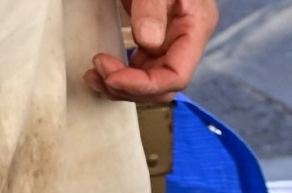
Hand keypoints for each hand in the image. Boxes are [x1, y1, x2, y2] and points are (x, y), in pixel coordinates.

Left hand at [85, 0, 218, 103]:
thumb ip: (152, 7)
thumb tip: (149, 41)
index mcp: (197, 25)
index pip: (176, 75)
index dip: (144, 85)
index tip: (113, 76)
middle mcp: (185, 39)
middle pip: (161, 86)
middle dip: (128, 87)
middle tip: (99, 72)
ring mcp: (169, 41)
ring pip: (147, 83)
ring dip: (118, 86)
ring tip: (94, 75)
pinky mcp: (152, 40)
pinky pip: (137, 69)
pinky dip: (117, 75)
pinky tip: (100, 71)